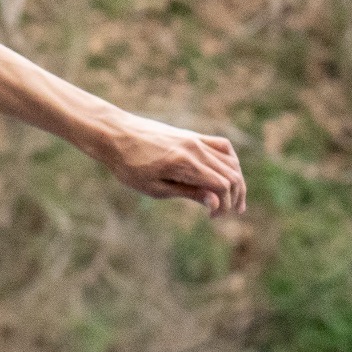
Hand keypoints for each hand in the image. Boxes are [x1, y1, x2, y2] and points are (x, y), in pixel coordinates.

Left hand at [97, 113, 245, 215]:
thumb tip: (216, 202)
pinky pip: (221, 145)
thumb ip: (187, 193)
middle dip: (234, 196)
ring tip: (233, 199)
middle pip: (231, 174)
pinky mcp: (191, 135)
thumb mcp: (154, 187)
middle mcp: (195, 149)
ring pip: (230, 160)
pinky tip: (226, 174)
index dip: (224, 204)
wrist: (115, 134)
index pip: (222, 185)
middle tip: (226, 213)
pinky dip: (230, 161)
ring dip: (236, 180)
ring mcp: (195, 139)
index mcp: (184, 164)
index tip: (212, 217)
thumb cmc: (128, 165)